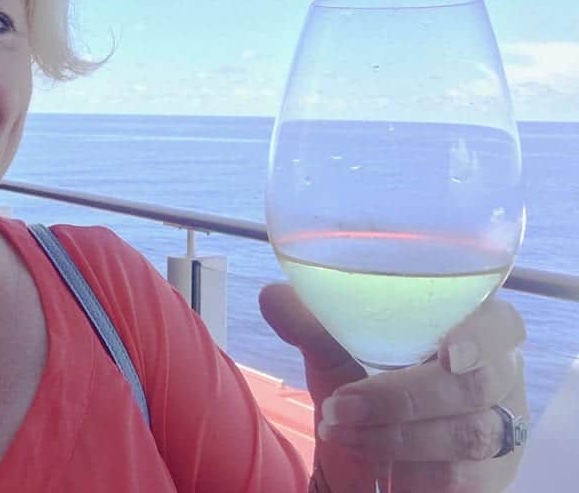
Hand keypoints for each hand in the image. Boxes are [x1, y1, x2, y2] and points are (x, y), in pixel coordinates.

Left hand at [260, 284, 527, 492]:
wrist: (366, 454)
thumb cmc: (364, 384)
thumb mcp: (335, 354)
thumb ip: (312, 325)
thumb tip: (271, 296)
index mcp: (470, 329)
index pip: (500, 323)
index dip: (481, 337)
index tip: (445, 354)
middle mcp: (498, 377)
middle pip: (478, 385)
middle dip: (402, 398)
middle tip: (340, 405)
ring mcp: (500, 429)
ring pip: (468, 435)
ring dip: (397, 437)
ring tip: (339, 430)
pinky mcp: (491, 475)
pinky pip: (463, 478)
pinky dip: (414, 473)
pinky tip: (379, 468)